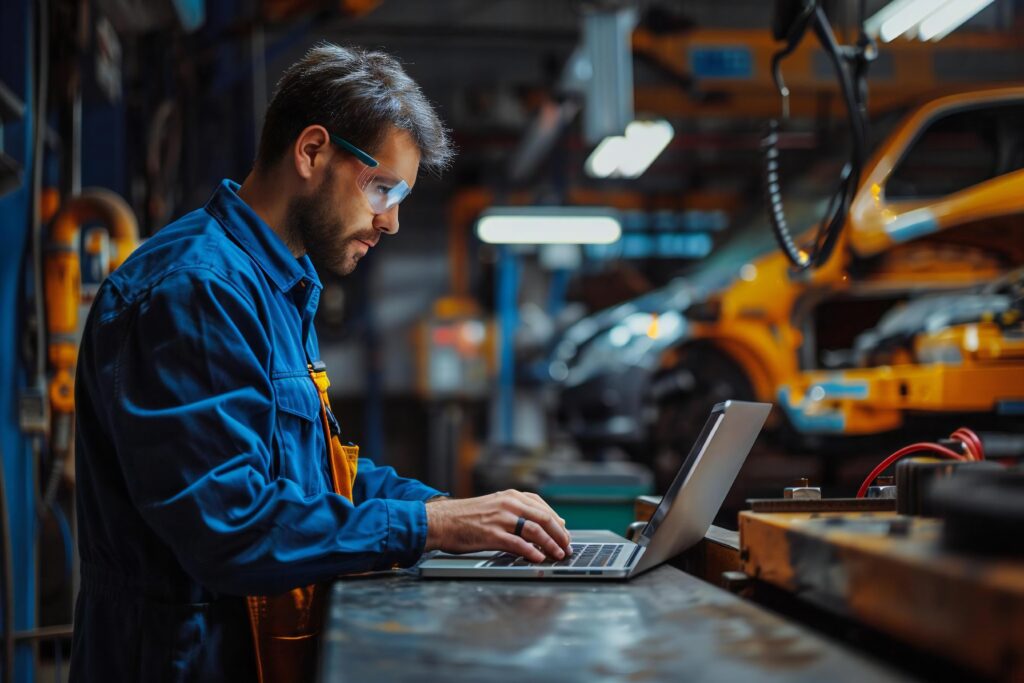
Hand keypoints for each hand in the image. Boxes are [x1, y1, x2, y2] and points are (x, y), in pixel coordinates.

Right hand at [425, 490, 571, 563]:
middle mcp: (509, 504)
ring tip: (558, 555)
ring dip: (551, 545)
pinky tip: (538, 558)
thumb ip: (517, 511)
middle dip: (560, 535)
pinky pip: (518, 544)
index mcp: (511, 496)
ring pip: (535, 531)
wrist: (441, 520)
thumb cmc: (466, 516)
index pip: (543, 507)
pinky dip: (532, 552)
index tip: (565, 534)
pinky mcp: (492, 535)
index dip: (558, 522)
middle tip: (567, 547)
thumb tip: (543, 522)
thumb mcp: (494, 506)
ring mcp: (501, 519)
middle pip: (544, 519)